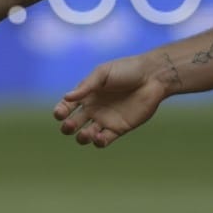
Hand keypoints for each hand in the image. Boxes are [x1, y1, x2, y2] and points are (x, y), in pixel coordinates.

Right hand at [54, 55, 171, 147]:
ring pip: (87, 135)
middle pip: (73, 123)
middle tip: (71, 125)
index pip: (67, 106)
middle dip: (68, 127)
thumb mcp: (102, 73)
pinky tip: (99, 137)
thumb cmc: (126, 70)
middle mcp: (93, 108)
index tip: (60, 114)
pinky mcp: (119, 128)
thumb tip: (66, 97)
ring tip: (86, 134)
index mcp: (86, 94)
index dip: (60, 112)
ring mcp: (106, 120)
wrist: (152, 78)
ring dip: (82, 138)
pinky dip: (99, 142)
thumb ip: (86, 87)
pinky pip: (105, 140)